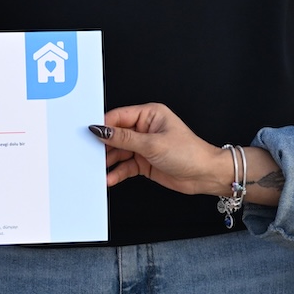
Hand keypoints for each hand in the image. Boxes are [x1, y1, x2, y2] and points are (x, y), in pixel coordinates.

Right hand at [92, 104, 232, 196]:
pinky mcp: (144, 162)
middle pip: (116, 135)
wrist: (205, 175)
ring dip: (108, 161)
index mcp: (149, 115)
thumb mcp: (153, 144)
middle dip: (103, 145)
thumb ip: (124, 139)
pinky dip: (117, 172)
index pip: (119, 116)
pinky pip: (125, 166)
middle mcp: (145, 128)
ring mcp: (144, 146)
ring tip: (95, 168)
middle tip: (88, 153)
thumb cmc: (188, 153)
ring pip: (119, 151)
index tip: (88, 134)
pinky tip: (109, 178)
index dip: (103, 125)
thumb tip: (101, 130)